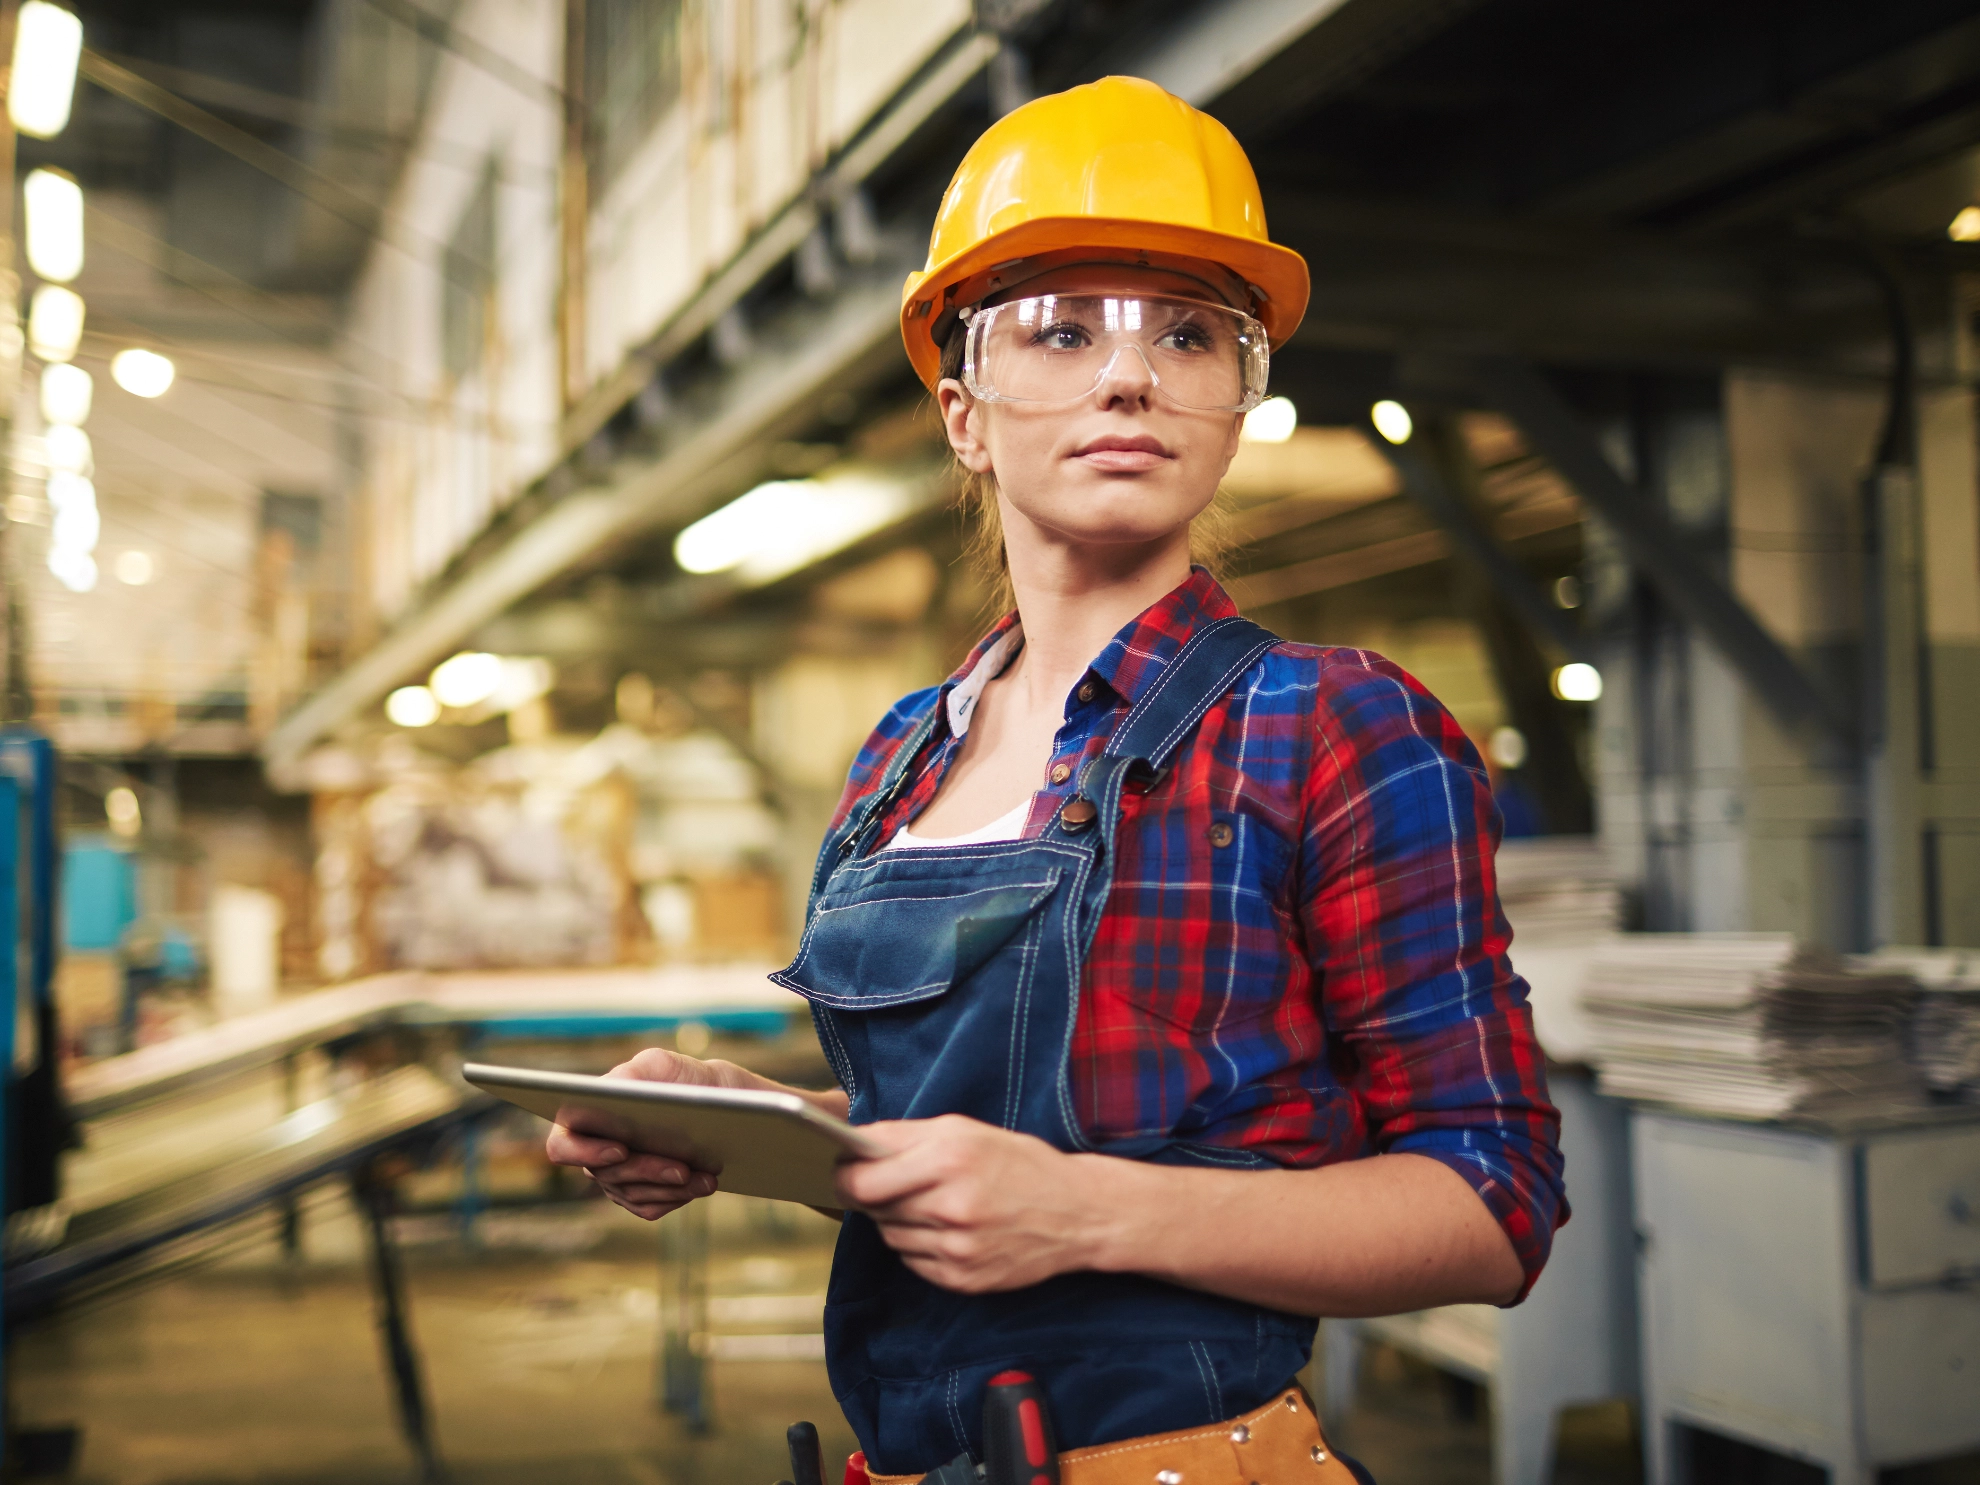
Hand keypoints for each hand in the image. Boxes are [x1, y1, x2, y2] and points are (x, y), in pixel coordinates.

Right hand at [544, 1047, 742, 1220]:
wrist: (721, 1103)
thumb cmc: (683, 1080)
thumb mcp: (661, 1065)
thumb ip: (634, 1073)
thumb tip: (611, 1089)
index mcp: (587, 1115)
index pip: (563, 1145)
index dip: (584, 1152)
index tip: (621, 1148)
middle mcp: (595, 1151)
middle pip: (606, 1174)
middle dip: (646, 1170)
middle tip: (682, 1168)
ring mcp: (616, 1177)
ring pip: (632, 1194)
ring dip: (670, 1187)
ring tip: (706, 1177)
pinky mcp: (640, 1196)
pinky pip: (650, 1207)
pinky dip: (677, 1197)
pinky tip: (702, 1184)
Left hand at [832, 1115, 1101, 1292]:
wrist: (1077, 1212)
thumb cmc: (1019, 1163)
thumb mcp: (965, 1130)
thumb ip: (905, 1136)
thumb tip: (852, 1146)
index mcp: (949, 1158)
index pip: (863, 1180)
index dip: (845, 1176)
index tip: (843, 1170)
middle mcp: (951, 1206)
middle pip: (874, 1208)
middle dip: (876, 1194)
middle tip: (896, 1182)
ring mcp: (957, 1248)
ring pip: (891, 1236)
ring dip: (898, 1221)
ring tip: (933, 1204)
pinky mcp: (962, 1279)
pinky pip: (913, 1262)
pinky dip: (920, 1245)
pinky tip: (948, 1229)